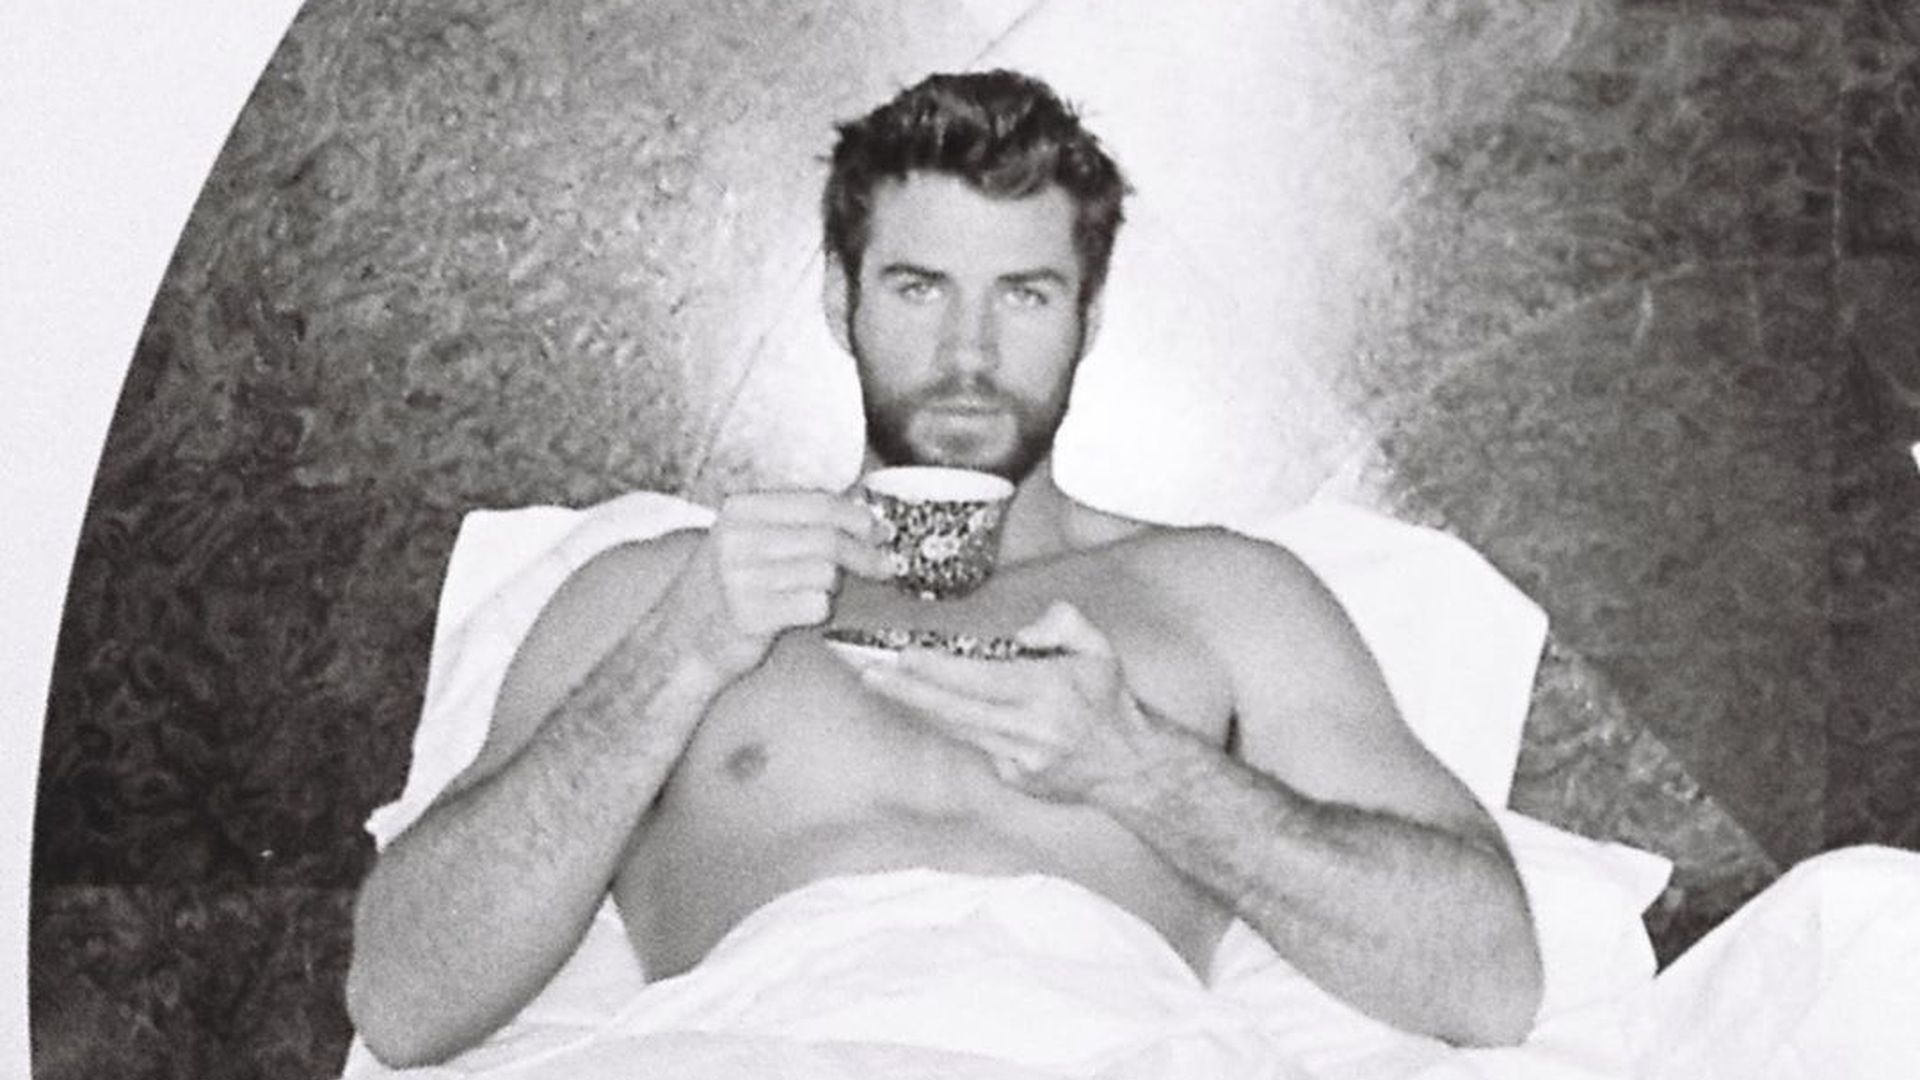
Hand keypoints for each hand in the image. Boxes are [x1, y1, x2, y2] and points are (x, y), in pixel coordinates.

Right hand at [662, 490, 890, 681]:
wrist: (681, 639)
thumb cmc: (727, 587)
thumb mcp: (747, 539)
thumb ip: (794, 522)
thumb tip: (865, 515)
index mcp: (740, 510)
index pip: (816, 503)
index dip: (857, 517)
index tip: (881, 530)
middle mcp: (737, 539)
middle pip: (826, 539)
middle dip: (864, 555)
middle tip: (884, 567)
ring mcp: (740, 578)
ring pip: (824, 573)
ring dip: (834, 587)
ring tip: (819, 594)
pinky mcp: (749, 615)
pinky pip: (813, 606)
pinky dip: (819, 611)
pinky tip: (803, 613)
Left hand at [856, 601, 1160, 800]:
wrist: (1131, 768)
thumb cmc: (1110, 702)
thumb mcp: (1100, 649)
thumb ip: (1064, 624)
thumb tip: (1023, 631)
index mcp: (1048, 692)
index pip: (980, 679)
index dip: (937, 669)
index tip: (903, 654)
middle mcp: (1030, 728)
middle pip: (954, 708)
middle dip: (906, 689)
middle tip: (866, 670)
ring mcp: (1019, 759)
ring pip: (955, 728)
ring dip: (915, 705)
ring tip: (878, 681)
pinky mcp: (1014, 778)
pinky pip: (973, 745)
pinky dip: (950, 724)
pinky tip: (924, 705)